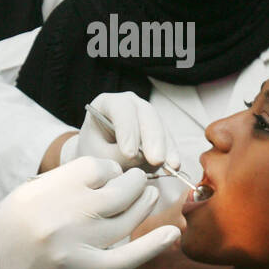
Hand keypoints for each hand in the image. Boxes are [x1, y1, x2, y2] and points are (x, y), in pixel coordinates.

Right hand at [0, 157, 180, 268]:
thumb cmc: (8, 227)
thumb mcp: (29, 190)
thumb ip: (67, 180)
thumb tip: (113, 172)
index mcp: (47, 189)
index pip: (98, 167)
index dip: (110, 168)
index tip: (110, 174)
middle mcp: (63, 216)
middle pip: (119, 191)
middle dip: (134, 182)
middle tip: (138, 180)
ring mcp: (76, 247)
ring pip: (126, 219)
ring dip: (144, 204)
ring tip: (149, 195)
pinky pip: (127, 257)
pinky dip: (154, 245)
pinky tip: (172, 233)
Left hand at [60, 92, 180, 173]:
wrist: (98, 155)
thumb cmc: (94, 152)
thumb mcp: (98, 155)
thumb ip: (116, 155)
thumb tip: (141, 157)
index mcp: (107, 103)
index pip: (120, 109)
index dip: (127, 130)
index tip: (129, 154)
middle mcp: (129, 103)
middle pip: (146, 114)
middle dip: (152, 139)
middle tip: (155, 160)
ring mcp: (146, 113)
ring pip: (159, 125)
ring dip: (165, 147)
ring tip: (170, 166)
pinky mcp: (157, 128)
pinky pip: (167, 138)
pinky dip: (171, 152)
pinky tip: (175, 166)